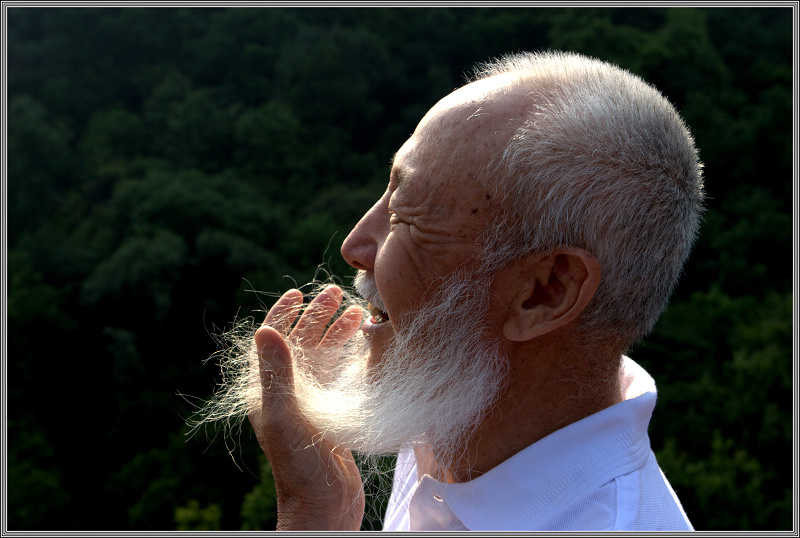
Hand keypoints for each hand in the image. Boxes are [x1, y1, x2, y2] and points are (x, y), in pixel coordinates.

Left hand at [248, 286, 364, 529]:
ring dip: (336, 332)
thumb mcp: (287, 415)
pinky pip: (338, 373)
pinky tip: (363, 342)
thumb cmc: (302, 465)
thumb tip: (264, 329)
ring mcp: (311, 401)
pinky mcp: (332, 411)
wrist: (326, 505)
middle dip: (316, 316)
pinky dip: (349, 354)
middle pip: (300, 343)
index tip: (298, 293)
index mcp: (268, 390)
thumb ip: (276, 373)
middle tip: (336, 293)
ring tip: (357, 311)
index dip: (283, 315)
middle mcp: (287, 392)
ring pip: (322, 356)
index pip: (271, 341)